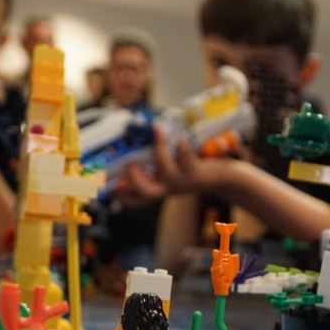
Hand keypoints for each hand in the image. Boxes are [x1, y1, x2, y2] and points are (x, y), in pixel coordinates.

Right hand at [113, 126, 227, 206]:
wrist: (220, 178)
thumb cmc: (189, 170)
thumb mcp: (169, 172)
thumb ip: (152, 164)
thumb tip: (135, 142)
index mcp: (158, 189)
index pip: (135, 199)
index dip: (120, 195)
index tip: (110, 184)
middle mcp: (167, 189)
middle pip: (146, 192)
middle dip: (135, 178)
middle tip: (130, 162)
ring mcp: (181, 182)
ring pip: (165, 170)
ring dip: (159, 148)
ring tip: (157, 130)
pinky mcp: (194, 172)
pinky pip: (185, 157)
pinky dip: (181, 146)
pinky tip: (180, 139)